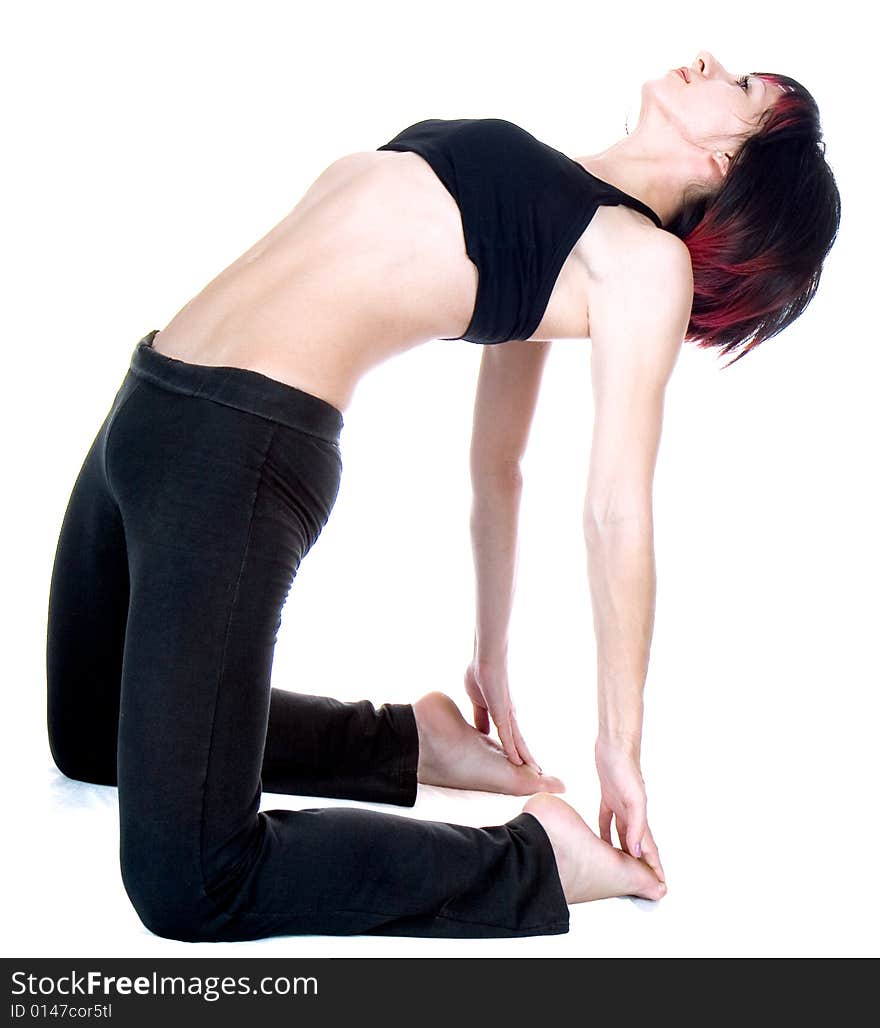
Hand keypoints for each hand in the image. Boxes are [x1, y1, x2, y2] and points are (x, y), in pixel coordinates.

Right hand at [464, 659, 539, 770]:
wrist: (485, 660)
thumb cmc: (481, 675)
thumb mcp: (477, 702)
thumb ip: (480, 716)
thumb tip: (481, 731)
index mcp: (502, 713)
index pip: (510, 736)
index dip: (516, 749)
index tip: (520, 761)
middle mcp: (509, 716)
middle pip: (520, 741)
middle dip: (527, 756)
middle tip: (536, 771)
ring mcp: (507, 715)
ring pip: (518, 741)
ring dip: (526, 757)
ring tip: (536, 771)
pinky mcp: (503, 713)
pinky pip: (508, 736)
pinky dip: (513, 749)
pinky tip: (517, 761)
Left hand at [595, 736, 664, 883]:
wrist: (614, 745)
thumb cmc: (626, 767)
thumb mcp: (633, 798)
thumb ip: (636, 824)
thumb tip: (638, 850)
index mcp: (640, 817)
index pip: (650, 848)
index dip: (655, 867)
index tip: (660, 886)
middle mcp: (632, 814)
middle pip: (638, 845)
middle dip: (641, 864)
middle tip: (642, 884)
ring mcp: (621, 805)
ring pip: (622, 834)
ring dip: (623, 850)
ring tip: (622, 867)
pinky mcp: (608, 796)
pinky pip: (606, 819)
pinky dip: (604, 831)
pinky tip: (600, 839)